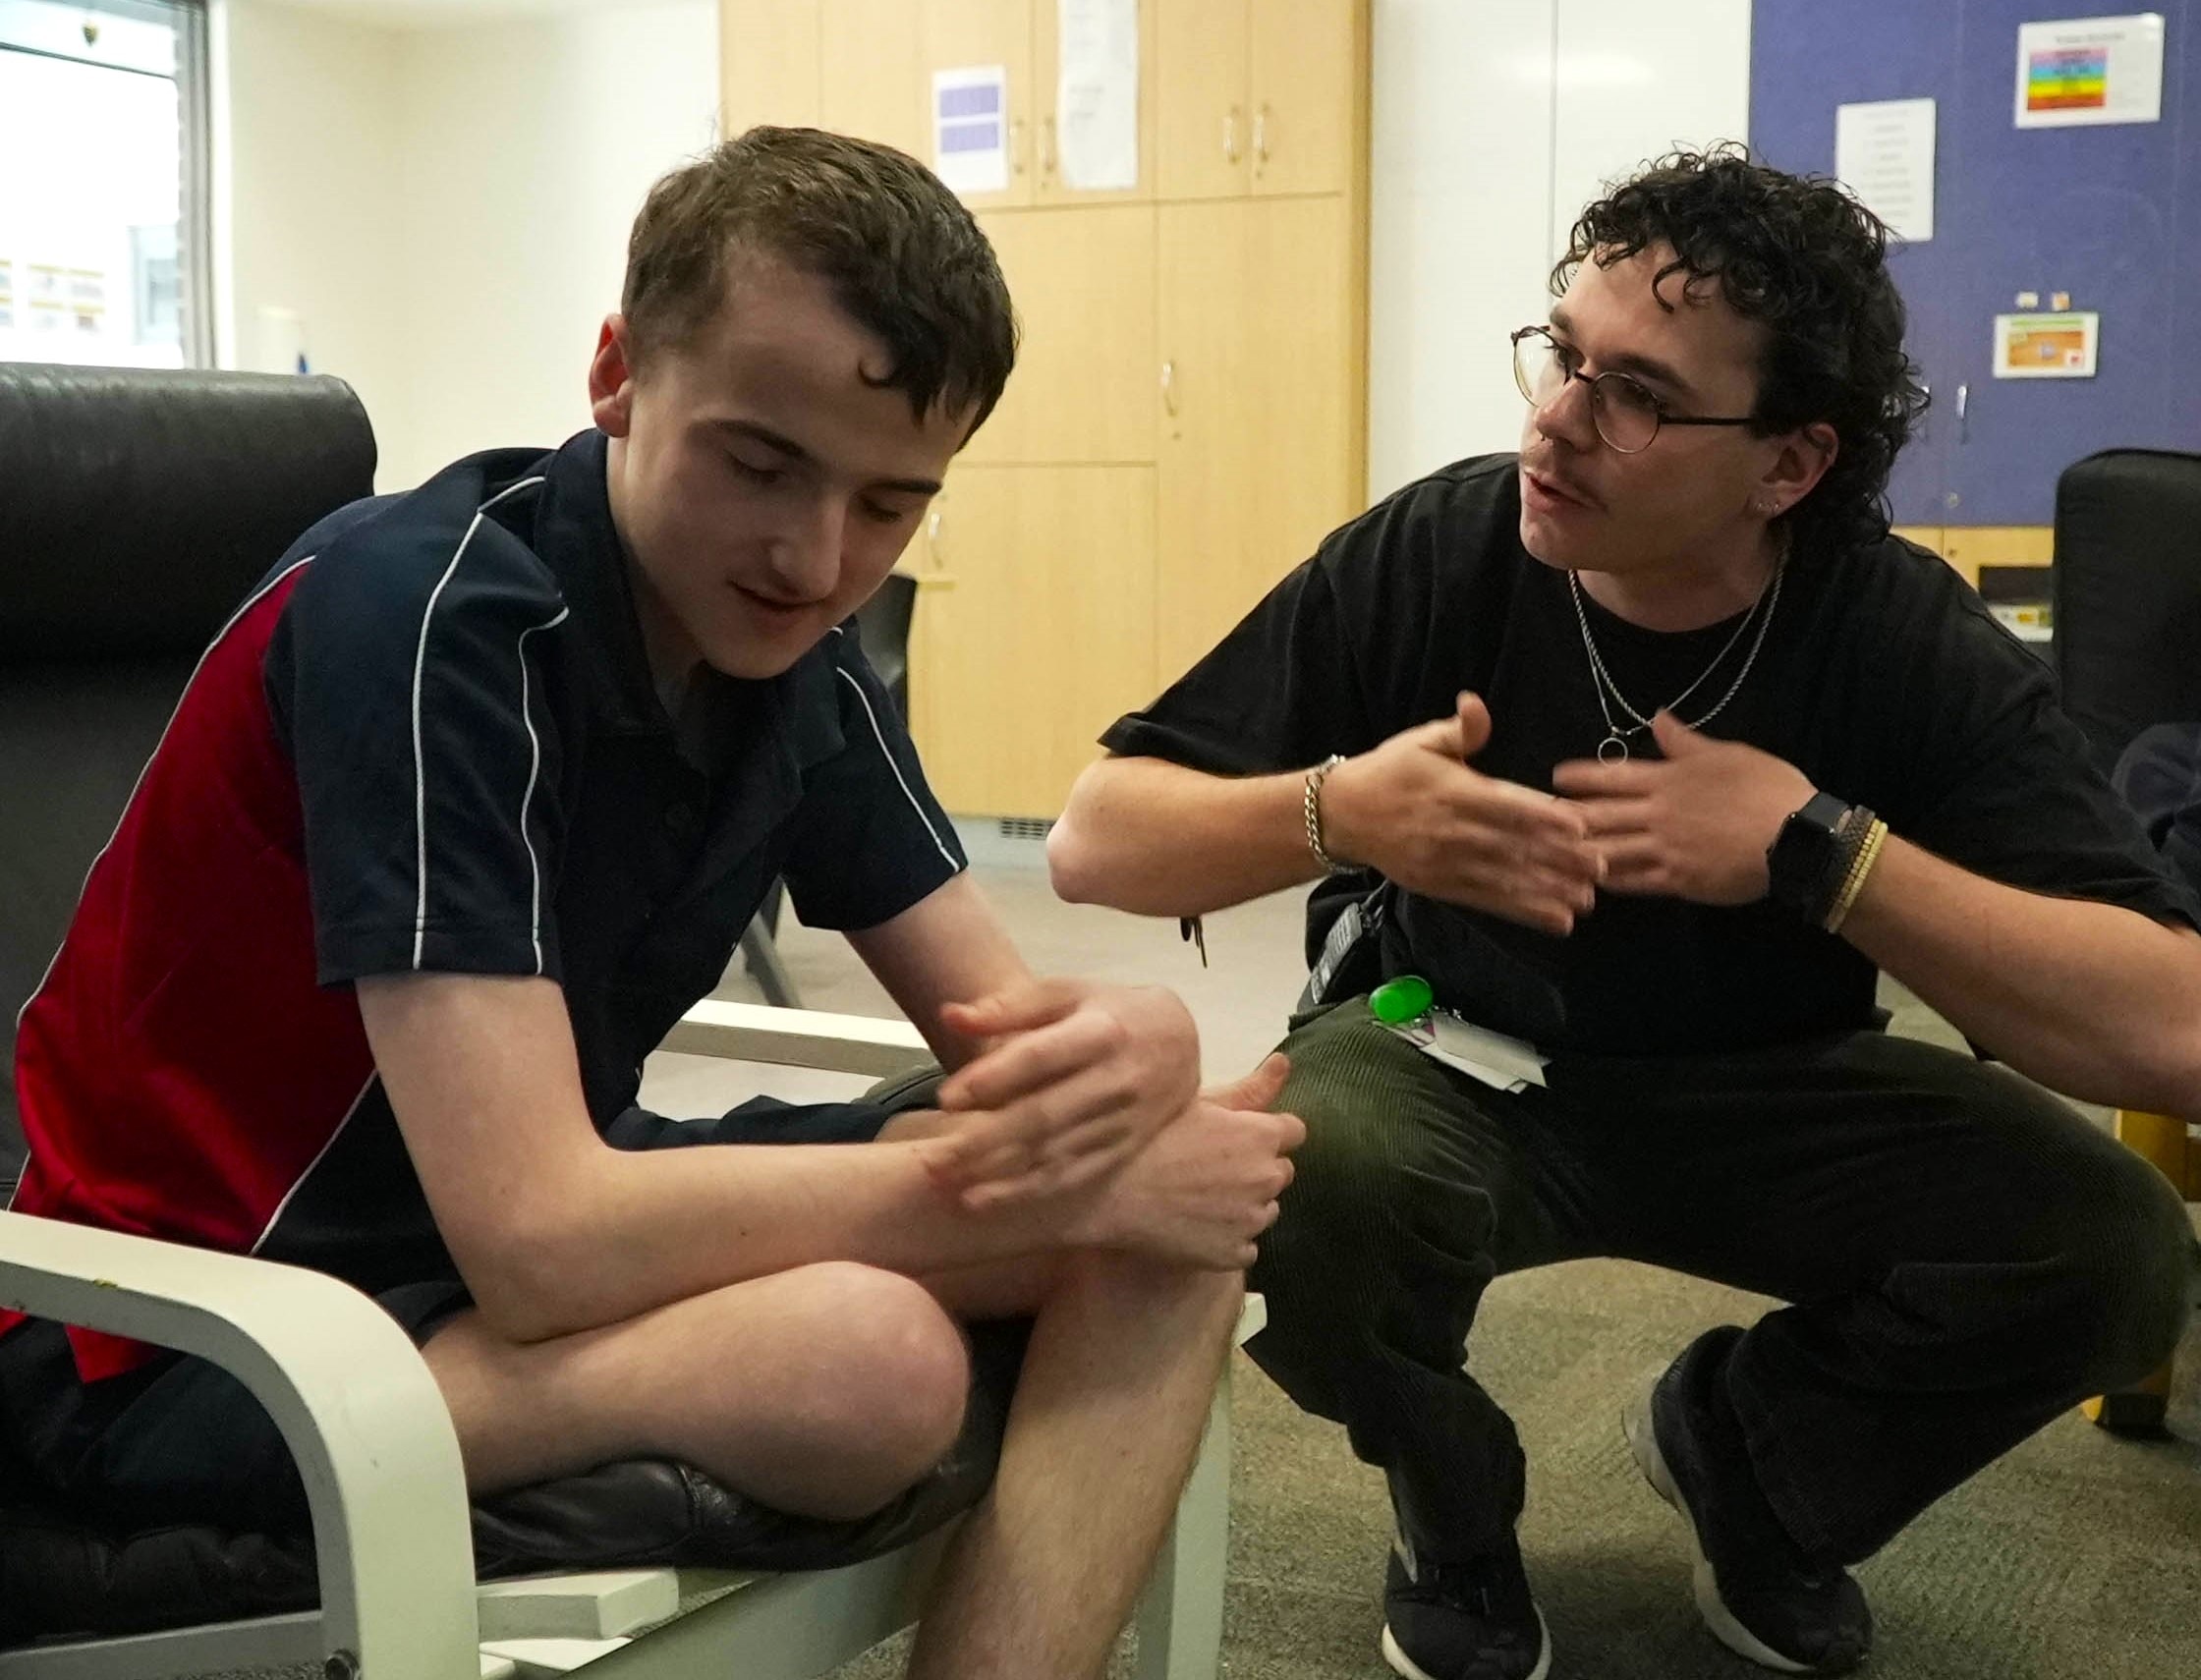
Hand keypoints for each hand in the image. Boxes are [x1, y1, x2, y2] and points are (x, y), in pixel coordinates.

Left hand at [922, 978, 1200, 1208]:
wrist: (1180, 1041)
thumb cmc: (1111, 1011)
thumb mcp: (1067, 993)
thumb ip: (1009, 1007)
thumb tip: (950, 1016)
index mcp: (1102, 1031)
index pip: (1041, 1058)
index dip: (994, 1078)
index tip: (946, 1098)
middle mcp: (1116, 1080)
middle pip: (1043, 1116)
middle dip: (984, 1141)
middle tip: (933, 1156)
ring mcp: (1123, 1122)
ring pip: (1054, 1154)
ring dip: (996, 1173)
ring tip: (945, 1181)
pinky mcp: (1122, 1151)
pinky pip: (1070, 1177)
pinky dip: (1024, 1192)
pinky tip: (982, 1200)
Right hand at [1071, 1053, 1304, 1270]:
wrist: (1109, 1193)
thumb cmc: (1148, 1137)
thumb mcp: (1198, 1102)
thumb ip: (1251, 1087)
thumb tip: (1285, 1062)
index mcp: (1262, 1135)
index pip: (1294, 1131)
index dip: (1267, 1131)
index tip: (1240, 1135)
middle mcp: (1266, 1178)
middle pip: (1282, 1172)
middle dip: (1259, 1167)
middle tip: (1214, 1165)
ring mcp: (1251, 1221)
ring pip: (1266, 1211)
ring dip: (1246, 1204)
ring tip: (1202, 1196)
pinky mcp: (1234, 1255)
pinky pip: (1246, 1247)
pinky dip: (1229, 1239)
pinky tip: (1198, 1225)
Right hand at [1322, 691, 1603, 934]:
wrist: (1342, 816)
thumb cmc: (1389, 772)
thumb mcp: (1420, 741)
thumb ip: (1458, 729)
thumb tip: (1475, 703)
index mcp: (1454, 791)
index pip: (1505, 806)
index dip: (1543, 817)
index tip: (1580, 827)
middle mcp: (1453, 831)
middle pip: (1513, 847)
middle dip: (1558, 860)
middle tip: (1600, 869)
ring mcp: (1448, 864)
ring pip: (1506, 880)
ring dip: (1548, 892)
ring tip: (1586, 901)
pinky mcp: (1444, 887)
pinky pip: (1490, 902)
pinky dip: (1524, 912)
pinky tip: (1556, 920)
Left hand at [1552, 710, 1815, 904]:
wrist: (1800, 838)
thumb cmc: (1768, 789)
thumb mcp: (1728, 754)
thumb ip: (1685, 741)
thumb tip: (1657, 716)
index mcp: (1670, 779)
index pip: (1614, 775)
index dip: (1582, 776)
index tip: (1556, 777)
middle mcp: (1659, 813)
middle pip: (1601, 815)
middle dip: (1567, 817)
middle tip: (1538, 820)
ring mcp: (1666, 850)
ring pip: (1609, 850)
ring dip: (1579, 852)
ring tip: (1552, 854)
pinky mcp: (1679, 881)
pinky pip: (1635, 882)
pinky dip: (1610, 882)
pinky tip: (1591, 883)